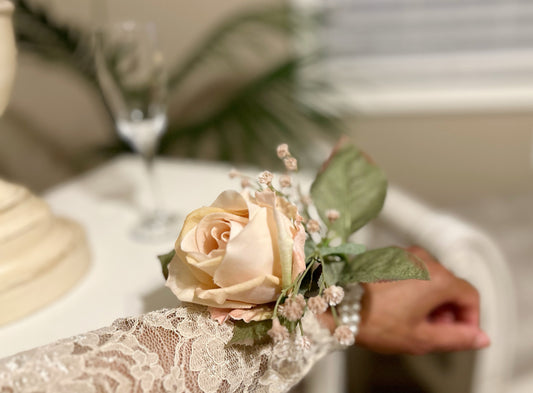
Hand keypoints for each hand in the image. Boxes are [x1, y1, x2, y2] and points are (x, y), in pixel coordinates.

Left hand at [355, 246, 489, 354]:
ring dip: (431, 299)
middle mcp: (424, 260)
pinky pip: (413, 271)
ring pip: (432, 278)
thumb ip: (457, 338)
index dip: (470, 318)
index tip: (461, 334)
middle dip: (448, 311)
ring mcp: (405, 255)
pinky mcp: (389, 256)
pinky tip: (399, 306)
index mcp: (437, 278)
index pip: (470, 296)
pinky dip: (415, 287)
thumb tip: (480, 337)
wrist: (337, 306)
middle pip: (451, 285)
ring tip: (414, 320)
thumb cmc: (374, 322)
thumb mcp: (421, 338)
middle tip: (433, 331)